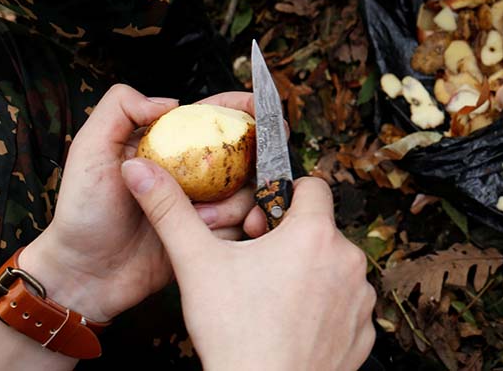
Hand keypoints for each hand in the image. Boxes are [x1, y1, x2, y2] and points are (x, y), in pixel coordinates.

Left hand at [19, 86, 258, 322]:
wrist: (86, 273)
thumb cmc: (82, 211)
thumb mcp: (89, 150)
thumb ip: (120, 108)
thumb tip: (173, 101)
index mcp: (172, 144)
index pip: (216, 116)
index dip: (246, 110)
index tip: (265, 116)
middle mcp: (194, 171)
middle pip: (246, 154)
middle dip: (261, 159)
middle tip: (260, 167)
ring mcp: (205, 204)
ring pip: (248, 192)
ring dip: (234, 203)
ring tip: (202, 218)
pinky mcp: (209, 236)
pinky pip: (238, 226)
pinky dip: (232, 228)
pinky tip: (211, 233)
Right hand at [122, 165, 376, 370]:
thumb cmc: (234, 333)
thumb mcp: (196, 263)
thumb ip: (169, 210)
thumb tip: (139, 170)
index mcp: (314, 233)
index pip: (311, 186)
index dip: (281, 198)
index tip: (260, 224)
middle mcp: (347, 259)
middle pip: (319, 229)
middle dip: (291, 240)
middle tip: (258, 267)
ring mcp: (359, 296)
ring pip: (333, 266)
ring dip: (310, 273)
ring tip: (274, 299)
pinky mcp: (363, 329)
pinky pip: (347, 304)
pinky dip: (325, 308)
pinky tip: (294, 323)